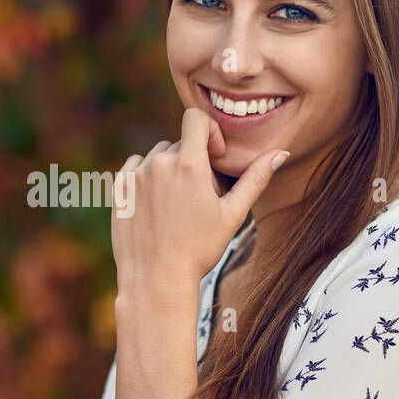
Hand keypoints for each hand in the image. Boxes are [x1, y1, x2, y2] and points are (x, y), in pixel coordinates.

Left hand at [112, 108, 288, 295]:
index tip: (214, 157)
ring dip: (169, 170)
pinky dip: (146, 178)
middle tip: (198, 198)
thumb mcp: (232, 215)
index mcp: (189, 164)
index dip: (209, 132)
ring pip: (158, 155)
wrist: (156, 279)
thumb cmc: (199, 250)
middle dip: (193, 162)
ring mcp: (135, 175)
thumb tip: (280, 153)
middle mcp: (159, 163)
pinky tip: (155, 205)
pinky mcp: (118, 188)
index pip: (196, 119)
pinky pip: (135, 167)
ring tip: (176, 205)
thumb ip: (255, 179)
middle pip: (181, 144)